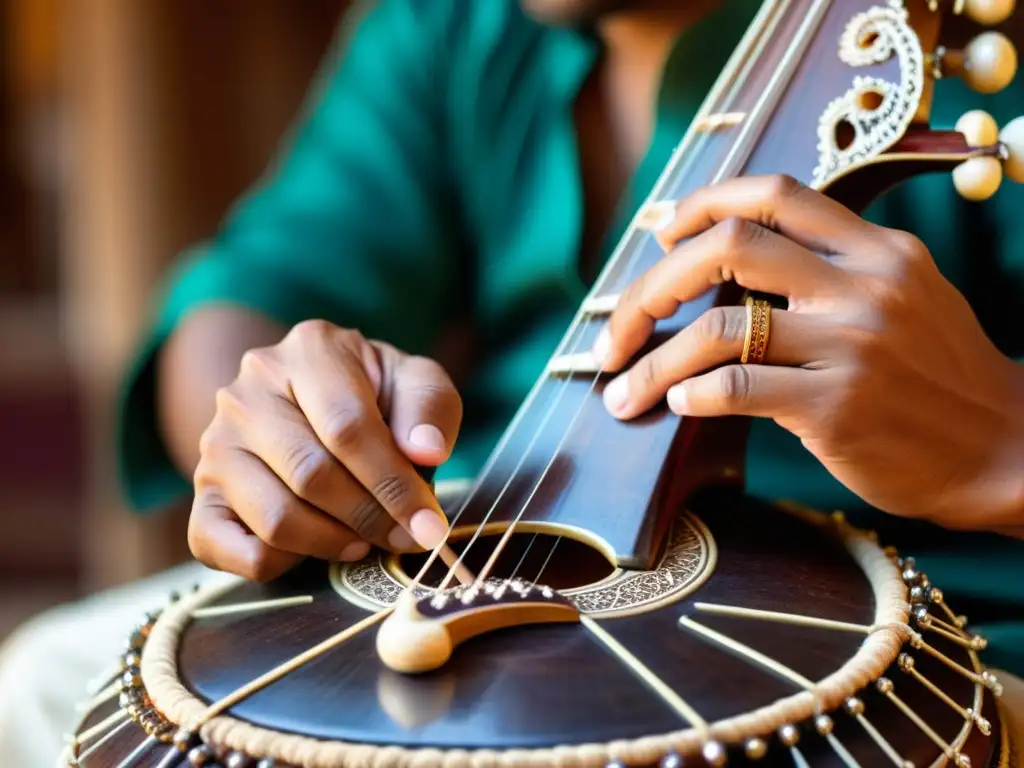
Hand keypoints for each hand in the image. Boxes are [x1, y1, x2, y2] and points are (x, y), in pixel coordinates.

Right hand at [189, 320, 460, 579]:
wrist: (309, 403)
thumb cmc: (373, 396)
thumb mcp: (414, 383)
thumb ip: (429, 408)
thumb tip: (426, 451)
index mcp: (308, 351)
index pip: (348, 427)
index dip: (393, 484)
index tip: (429, 524)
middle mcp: (247, 392)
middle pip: (311, 474)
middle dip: (369, 517)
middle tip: (404, 538)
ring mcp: (216, 445)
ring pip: (274, 518)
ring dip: (332, 543)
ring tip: (365, 538)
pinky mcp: (202, 494)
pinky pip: (227, 549)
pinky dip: (279, 563)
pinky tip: (314, 548)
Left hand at [596, 175, 1023, 530]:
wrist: (1006, 452)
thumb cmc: (939, 379)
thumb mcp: (907, 297)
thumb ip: (834, 272)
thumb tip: (733, 273)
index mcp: (877, 250)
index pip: (776, 194)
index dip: (705, 203)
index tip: (663, 232)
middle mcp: (864, 286)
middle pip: (729, 248)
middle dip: (653, 285)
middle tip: (617, 327)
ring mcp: (852, 346)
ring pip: (716, 329)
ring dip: (651, 362)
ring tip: (620, 392)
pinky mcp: (837, 408)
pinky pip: (735, 388)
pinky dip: (690, 395)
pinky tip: (678, 406)